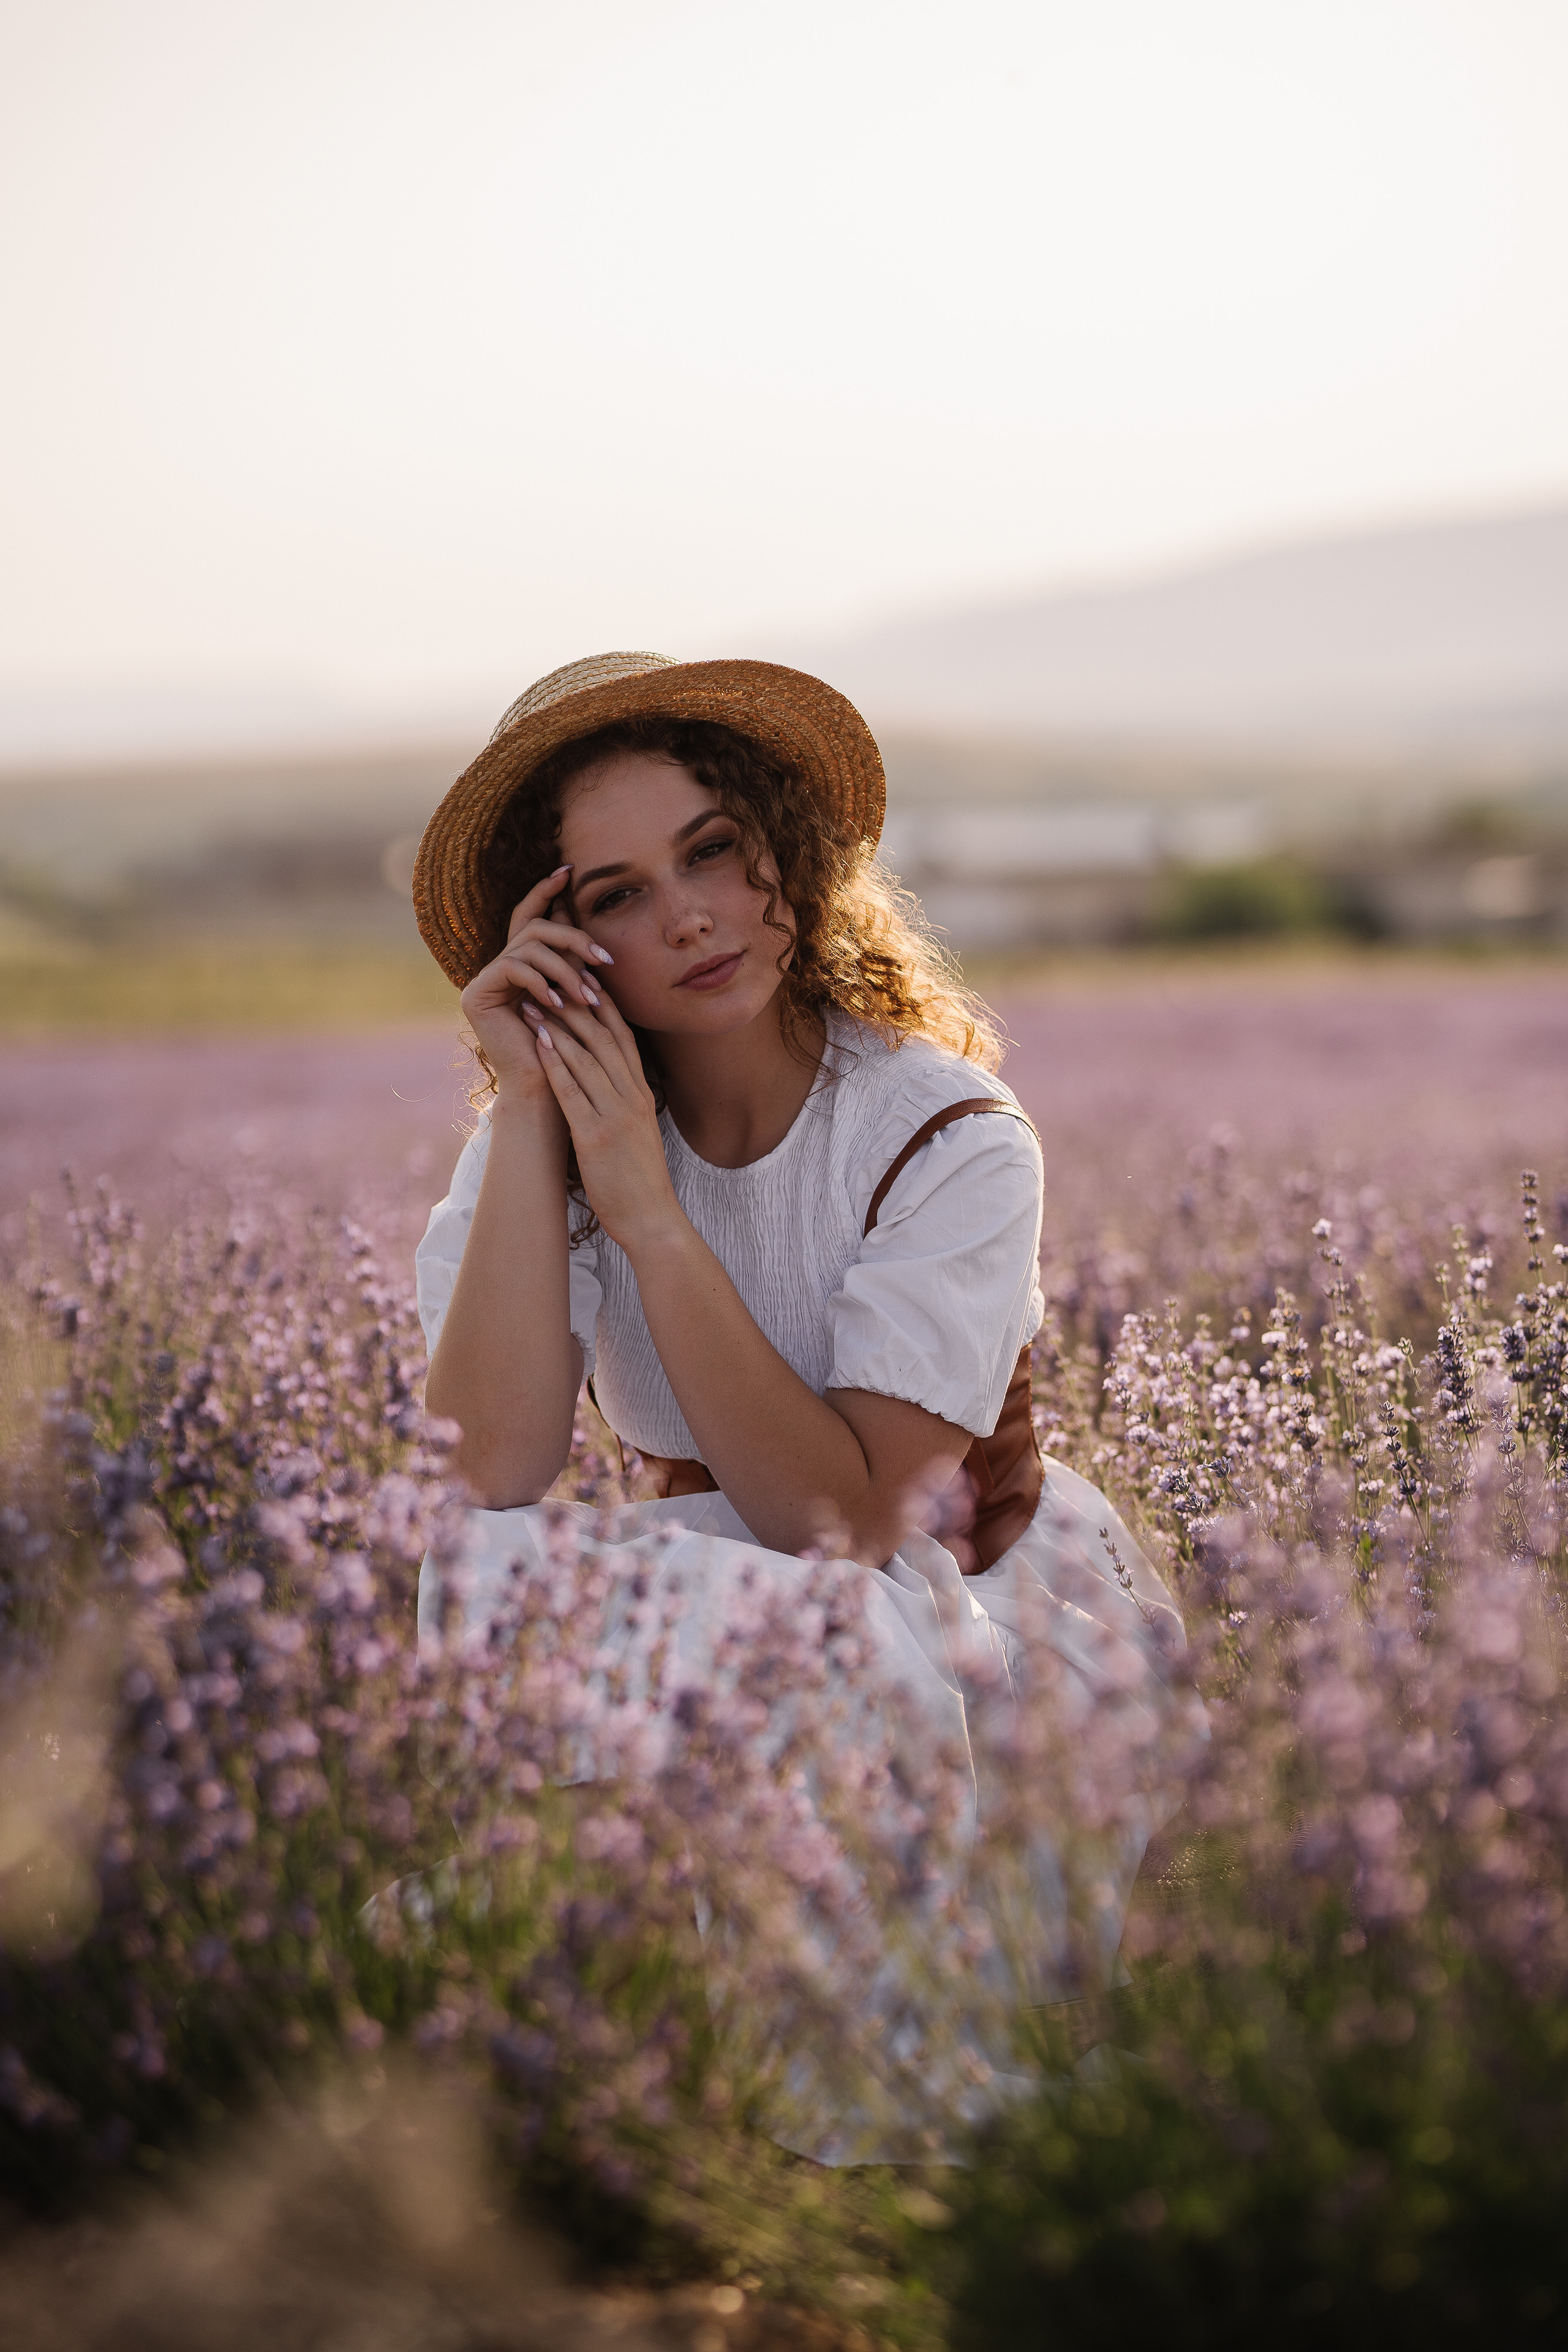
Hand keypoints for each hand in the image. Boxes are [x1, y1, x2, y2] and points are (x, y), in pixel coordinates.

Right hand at [459, 867, 615, 1107]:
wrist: (548, 1090)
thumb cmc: (570, 1049)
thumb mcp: (578, 995)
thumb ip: (574, 960)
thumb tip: (578, 917)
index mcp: (521, 965)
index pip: (529, 917)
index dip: (544, 891)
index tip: (568, 871)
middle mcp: (498, 967)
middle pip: (531, 927)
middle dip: (572, 938)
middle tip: (604, 958)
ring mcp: (483, 980)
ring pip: (527, 947)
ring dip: (564, 968)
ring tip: (587, 996)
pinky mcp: (475, 995)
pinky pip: (512, 967)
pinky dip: (541, 981)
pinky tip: (558, 1003)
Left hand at [521, 988, 683, 1255]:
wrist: (652, 1219)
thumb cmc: (640, 1181)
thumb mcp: (639, 1133)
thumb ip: (624, 1104)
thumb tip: (603, 1083)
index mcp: (642, 1095)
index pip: (624, 1038)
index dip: (604, 1006)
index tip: (583, 981)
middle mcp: (632, 1098)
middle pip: (605, 1038)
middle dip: (578, 1005)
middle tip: (552, 978)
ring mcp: (616, 1115)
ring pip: (587, 1057)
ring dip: (558, 1026)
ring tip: (534, 1000)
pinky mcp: (596, 1136)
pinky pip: (573, 1091)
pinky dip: (555, 1062)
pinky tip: (538, 1042)